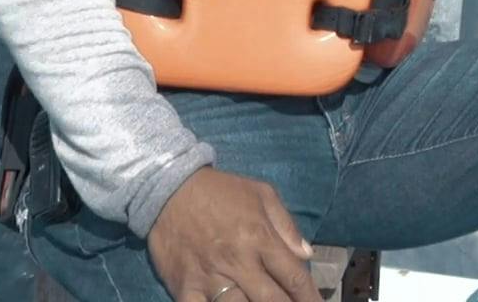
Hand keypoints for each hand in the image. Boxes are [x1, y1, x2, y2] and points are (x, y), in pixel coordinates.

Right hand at [146, 166, 317, 301]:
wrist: (168, 188)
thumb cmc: (220, 192)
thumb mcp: (261, 194)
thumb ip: (286, 225)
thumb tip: (307, 254)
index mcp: (259, 237)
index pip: (293, 276)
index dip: (310, 297)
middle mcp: (238, 261)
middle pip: (272, 300)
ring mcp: (210, 277)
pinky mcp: (185, 286)